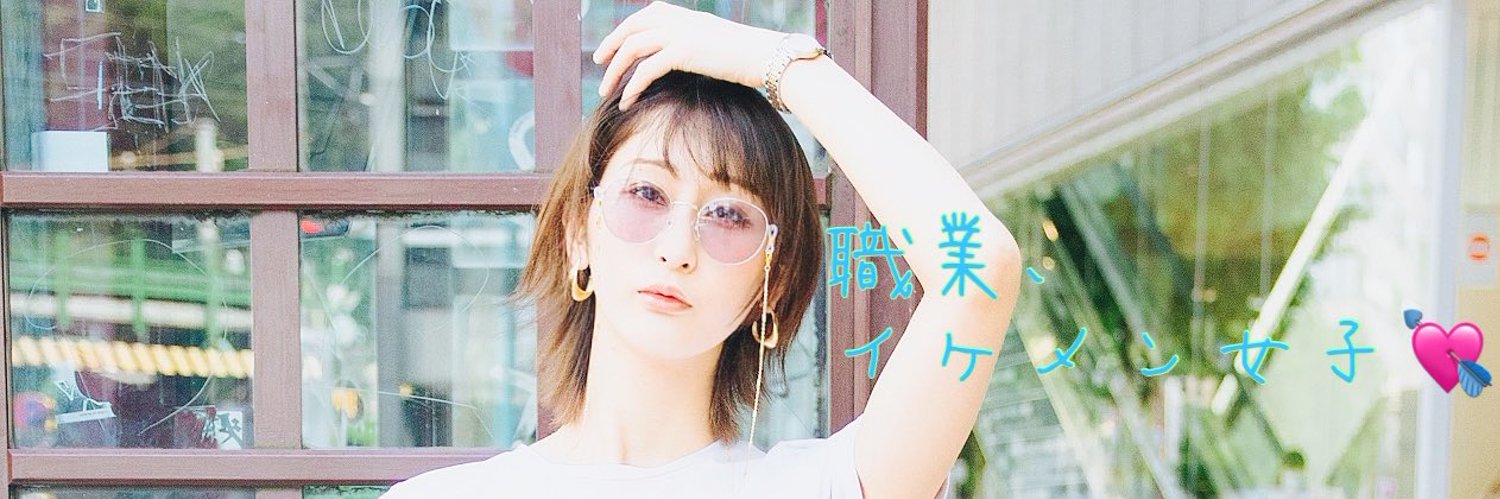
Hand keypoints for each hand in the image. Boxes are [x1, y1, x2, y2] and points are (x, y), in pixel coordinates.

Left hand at [592, 1, 785, 109]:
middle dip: (610, 46)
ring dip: (615, 71)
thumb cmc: (749, 57)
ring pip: (633, 49)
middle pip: (631, 28)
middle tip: (599, 64)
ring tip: (606, 91)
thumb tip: (684, 59)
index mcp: (686, 15)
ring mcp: (680, 33)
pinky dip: (632, 86)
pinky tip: (627, 101)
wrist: (768, 56)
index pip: (646, 14)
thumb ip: (696, 44)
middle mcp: (679, 19)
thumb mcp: (717, 43)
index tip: (613, 46)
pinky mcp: (683, 52)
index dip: (625, 29)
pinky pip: (646, 69)